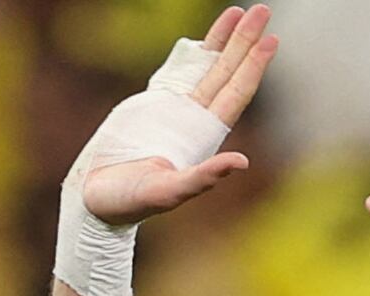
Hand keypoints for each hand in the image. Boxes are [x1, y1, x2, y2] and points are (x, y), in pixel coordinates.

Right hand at [81, 5, 277, 225]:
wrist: (99, 199)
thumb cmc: (132, 202)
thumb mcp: (168, 192)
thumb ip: (202, 178)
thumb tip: (241, 163)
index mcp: (205, 137)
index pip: (235, 95)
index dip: (253, 68)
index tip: (271, 41)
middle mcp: (197, 120)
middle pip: (228, 72)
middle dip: (246, 42)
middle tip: (263, 10)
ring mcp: (179, 109)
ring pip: (208, 67)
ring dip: (225, 40)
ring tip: (241, 11)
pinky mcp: (158, 103)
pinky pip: (181, 71)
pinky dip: (195, 51)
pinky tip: (207, 37)